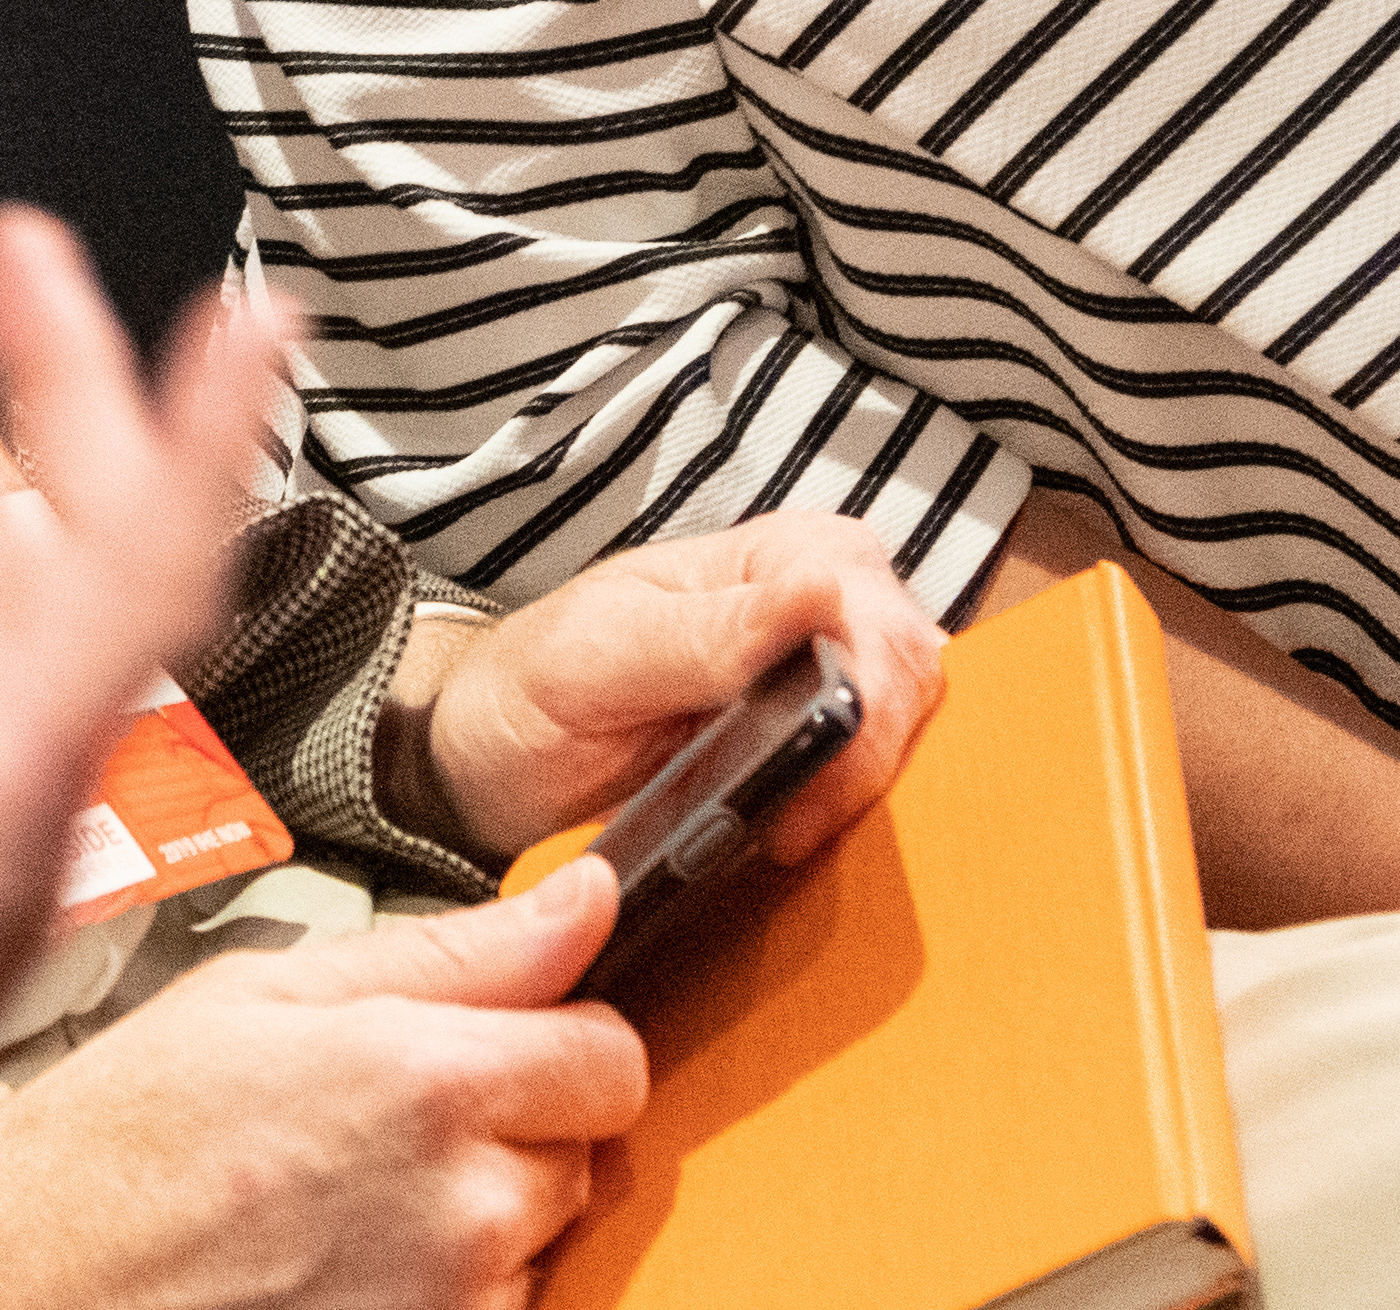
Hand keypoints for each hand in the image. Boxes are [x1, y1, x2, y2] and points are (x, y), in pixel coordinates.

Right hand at [0, 859, 645, 1309]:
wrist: (18, 1302)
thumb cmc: (105, 1158)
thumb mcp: (253, 994)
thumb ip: (445, 949)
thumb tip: (581, 901)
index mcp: (424, 1082)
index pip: (612, 1054)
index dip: (557, 1033)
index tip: (502, 1037)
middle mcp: (462, 1210)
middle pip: (580, 1148)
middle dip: (507, 1126)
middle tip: (379, 1122)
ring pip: (534, 1240)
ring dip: (472, 1218)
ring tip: (341, 1201)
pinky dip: (436, 1293)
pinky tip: (336, 1265)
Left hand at [403, 514, 945, 871]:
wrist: (487, 760)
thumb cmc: (530, 687)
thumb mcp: (600, 655)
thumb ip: (708, 631)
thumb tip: (821, 589)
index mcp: (772, 557)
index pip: (875, 617)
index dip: (863, 709)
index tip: (805, 797)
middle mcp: (815, 607)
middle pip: (911, 677)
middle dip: (866, 761)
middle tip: (789, 831)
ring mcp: (822, 678)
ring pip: (910, 730)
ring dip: (861, 794)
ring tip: (781, 838)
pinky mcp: (813, 746)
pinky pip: (871, 775)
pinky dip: (849, 813)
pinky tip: (796, 841)